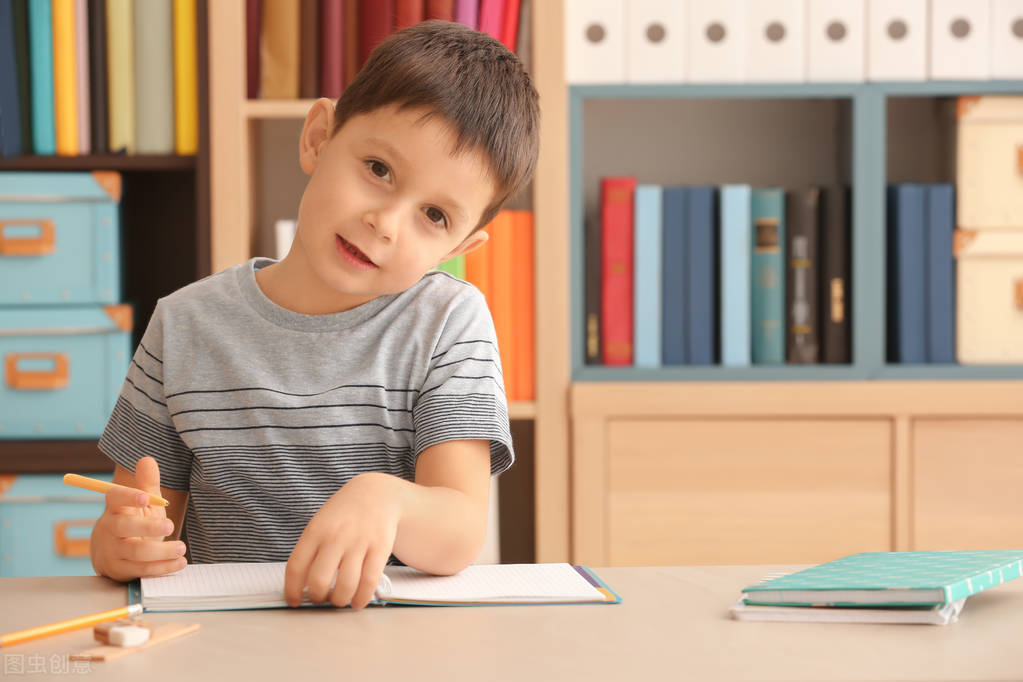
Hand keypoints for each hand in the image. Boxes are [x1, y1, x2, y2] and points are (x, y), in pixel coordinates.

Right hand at [90, 457, 187, 581]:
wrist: (113, 554)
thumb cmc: (133, 522)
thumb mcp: (142, 504)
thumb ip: (147, 484)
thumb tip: (147, 459)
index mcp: (115, 508)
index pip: (115, 498)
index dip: (128, 496)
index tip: (145, 497)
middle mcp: (110, 529)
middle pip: (123, 527)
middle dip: (146, 527)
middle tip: (170, 526)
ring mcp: (113, 551)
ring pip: (135, 552)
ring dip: (160, 552)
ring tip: (181, 548)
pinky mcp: (120, 570)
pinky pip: (142, 570)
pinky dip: (162, 568)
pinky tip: (179, 563)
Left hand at [284, 473, 403, 609]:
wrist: (376, 493)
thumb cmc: (344, 514)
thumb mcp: (320, 523)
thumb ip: (311, 550)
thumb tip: (302, 586)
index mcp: (315, 530)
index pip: (296, 567)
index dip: (292, 590)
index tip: (294, 601)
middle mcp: (335, 536)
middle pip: (319, 581)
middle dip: (318, 598)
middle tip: (320, 599)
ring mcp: (359, 542)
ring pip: (346, 586)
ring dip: (340, 601)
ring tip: (339, 600)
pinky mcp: (380, 548)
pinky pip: (369, 582)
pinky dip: (361, 598)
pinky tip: (357, 602)